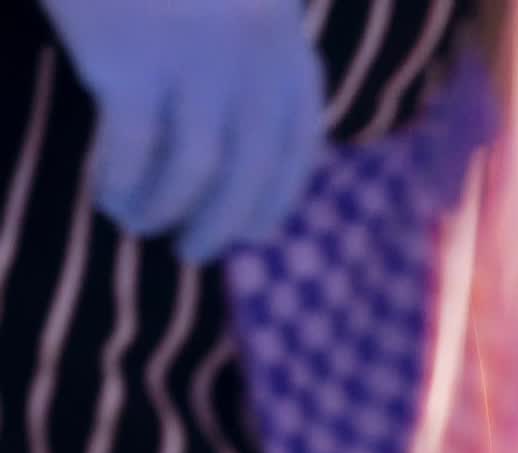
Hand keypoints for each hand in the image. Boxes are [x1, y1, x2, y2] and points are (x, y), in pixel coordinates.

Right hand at [43, 0, 323, 261]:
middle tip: (192, 251)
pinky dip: (123, 183)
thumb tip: (252, 165)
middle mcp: (252, 53)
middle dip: (221, 226)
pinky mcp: (131, 56)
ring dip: (167, 212)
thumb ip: (254, 66)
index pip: (297, 148)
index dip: (274, 202)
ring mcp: (195, 54)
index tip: (247, 232)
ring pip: (195, 174)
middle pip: (250, 174)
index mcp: (283, 41)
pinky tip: (108, 194)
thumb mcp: (233, 4)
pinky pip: (135, 151)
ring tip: (140, 223)